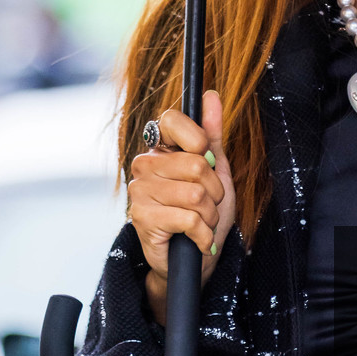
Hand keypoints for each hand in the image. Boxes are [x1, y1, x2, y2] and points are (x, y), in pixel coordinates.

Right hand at [126, 94, 236, 325]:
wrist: (194, 260)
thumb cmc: (204, 214)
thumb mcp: (216, 173)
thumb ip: (212, 134)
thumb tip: (211, 95)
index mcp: (161, 150)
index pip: (173, 120)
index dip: (199, 141)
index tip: (207, 161)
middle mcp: (144, 166)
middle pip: (196, 164)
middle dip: (215, 192)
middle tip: (208, 206)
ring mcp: (140, 192)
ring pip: (195, 195)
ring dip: (210, 216)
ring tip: (202, 224)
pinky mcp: (142, 219)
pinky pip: (189, 219)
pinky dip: (204, 235)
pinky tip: (198, 240)